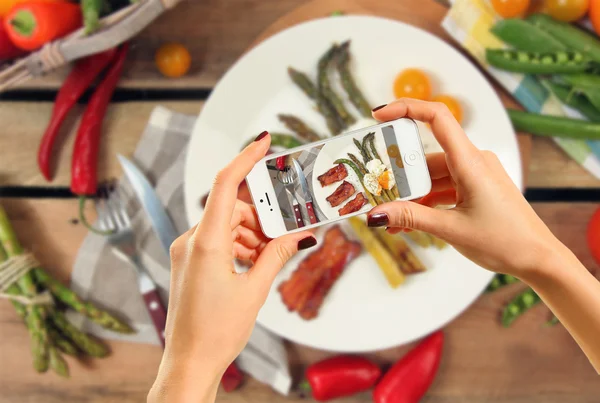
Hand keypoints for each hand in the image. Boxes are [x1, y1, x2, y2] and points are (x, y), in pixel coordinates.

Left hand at [148, 132, 315, 402]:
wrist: (189, 362)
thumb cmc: (217, 332)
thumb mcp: (254, 291)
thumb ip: (277, 256)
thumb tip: (299, 236)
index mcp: (205, 242)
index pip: (226, 185)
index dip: (245, 158)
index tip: (264, 142)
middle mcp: (190, 241)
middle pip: (232, 208)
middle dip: (261, 215)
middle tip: (285, 229)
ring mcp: (186, 251)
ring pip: (225, 224)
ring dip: (251, 232)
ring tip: (271, 253)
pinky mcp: (187, 261)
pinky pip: (216, 239)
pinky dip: (238, 243)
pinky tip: (254, 261)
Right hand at [367, 99, 563, 279]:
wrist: (538, 258)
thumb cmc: (505, 241)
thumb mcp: (450, 230)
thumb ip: (410, 218)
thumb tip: (375, 214)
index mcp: (471, 162)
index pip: (437, 118)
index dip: (406, 109)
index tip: (379, 116)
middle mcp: (474, 161)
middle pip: (426, 157)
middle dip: (400, 175)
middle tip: (376, 189)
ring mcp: (476, 174)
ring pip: (433, 176)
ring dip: (412, 196)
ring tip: (391, 219)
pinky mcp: (477, 188)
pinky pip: (444, 188)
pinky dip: (426, 202)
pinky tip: (409, 223)